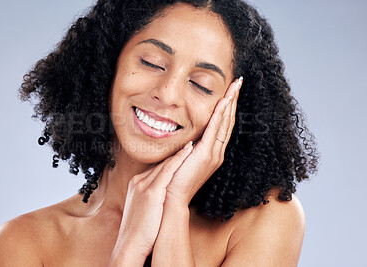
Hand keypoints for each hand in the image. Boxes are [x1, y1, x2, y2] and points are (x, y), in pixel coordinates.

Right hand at [112, 141, 193, 259]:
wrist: (130, 245)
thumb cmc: (139, 231)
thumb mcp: (142, 209)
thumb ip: (150, 197)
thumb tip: (163, 195)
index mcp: (136, 184)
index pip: (157, 167)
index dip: (172, 159)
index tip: (184, 151)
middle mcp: (139, 181)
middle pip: (161, 163)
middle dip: (177, 153)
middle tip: (192, 141)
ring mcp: (144, 185)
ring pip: (165, 163)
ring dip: (181, 151)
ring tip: (194, 141)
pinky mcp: (151, 192)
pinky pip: (168, 170)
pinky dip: (179, 159)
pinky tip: (189, 150)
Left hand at [165, 77, 242, 205]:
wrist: (171, 199)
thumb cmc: (172, 179)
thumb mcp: (181, 158)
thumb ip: (185, 146)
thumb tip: (183, 137)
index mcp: (212, 153)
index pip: (222, 126)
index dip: (228, 108)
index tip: (230, 91)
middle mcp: (217, 153)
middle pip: (229, 121)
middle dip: (234, 100)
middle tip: (239, 82)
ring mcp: (214, 154)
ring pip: (226, 123)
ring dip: (231, 103)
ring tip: (236, 85)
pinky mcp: (206, 155)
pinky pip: (215, 130)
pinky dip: (221, 114)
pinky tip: (224, 100)